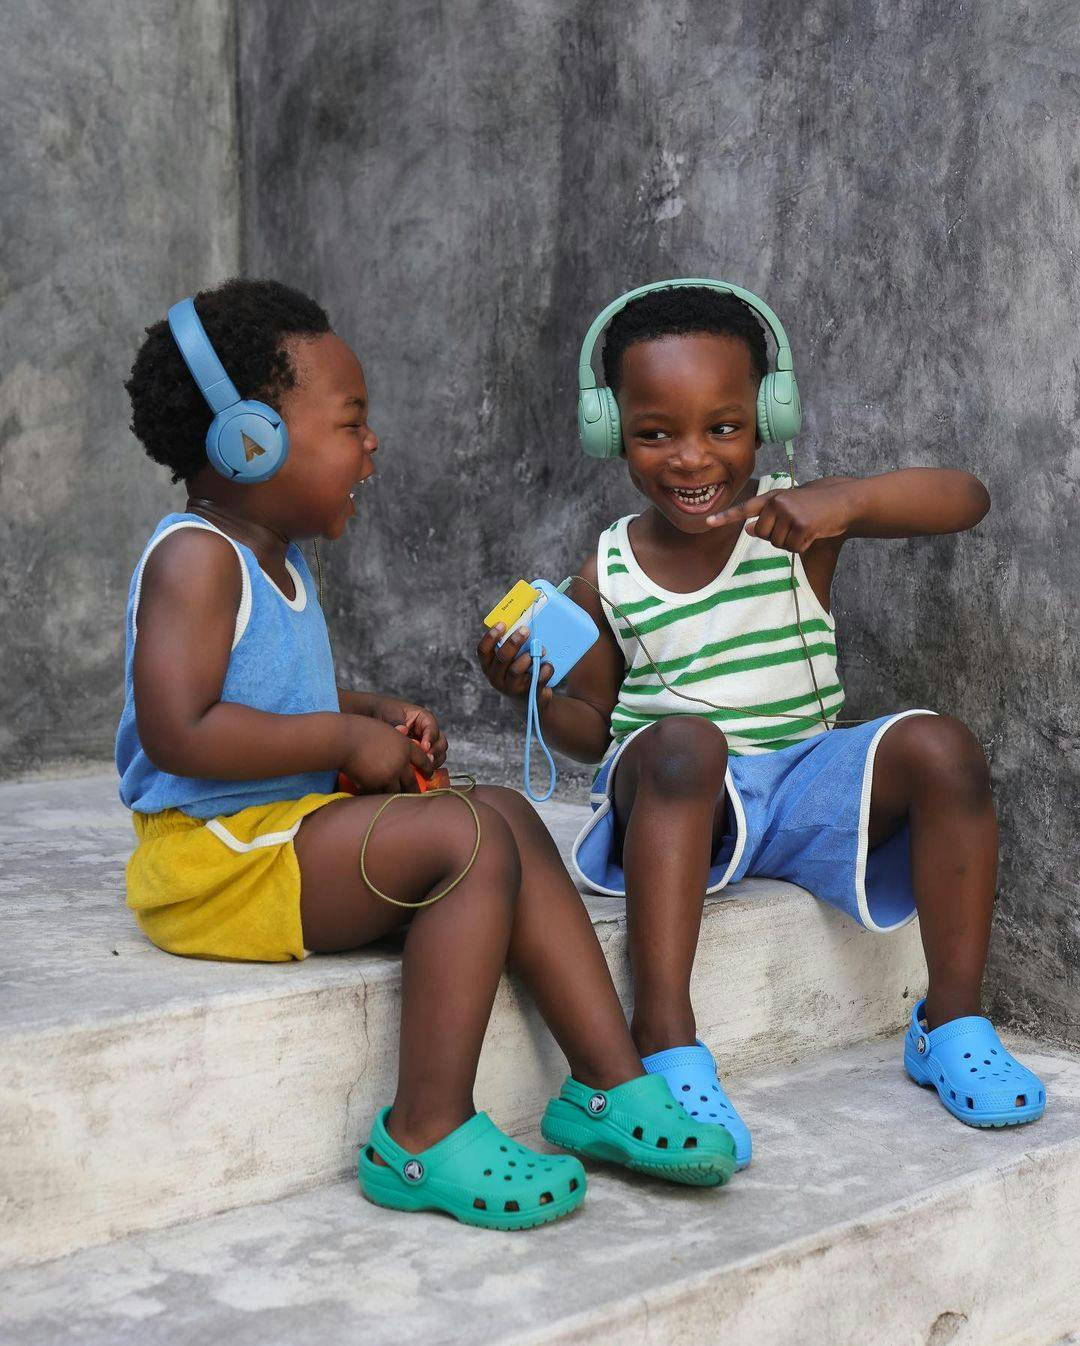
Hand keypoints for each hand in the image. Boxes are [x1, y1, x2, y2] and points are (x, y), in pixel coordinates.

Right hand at [339, 717, 433, 794]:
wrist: (345, 739)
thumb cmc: (360, 730)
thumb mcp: (385, 731)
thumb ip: (396, 743)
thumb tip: (401, 752)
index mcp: (405, 746)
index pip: (423, 760)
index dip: (427, 768)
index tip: (429, 774)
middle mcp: (401, 762)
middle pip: (412, 781)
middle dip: (415, 790)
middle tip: (416, 795)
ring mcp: (389, 775)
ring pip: (397, 792)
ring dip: (397, 797)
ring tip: (399, 803)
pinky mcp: (376, 784)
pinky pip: (380, 794)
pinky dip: (379, 797)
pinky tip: (379, 801)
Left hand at [372, 697, 447, 767]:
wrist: (374, 718)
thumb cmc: (384, 713)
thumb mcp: (392, 716)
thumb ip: (399, 725)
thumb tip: (404, 732)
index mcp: (424, 718)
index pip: (433, 728)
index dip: (431, 738)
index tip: (424, 747)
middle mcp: (428, 732)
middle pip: (441, 743)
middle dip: (435, 752)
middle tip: (426, 760)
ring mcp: (425, 744)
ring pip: (439, 755)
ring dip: (433, 762)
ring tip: (423, 768)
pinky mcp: (420, 756)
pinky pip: (429, 764)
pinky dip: (426, 769)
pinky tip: (418, 772)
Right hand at [476, 623, 554, 708]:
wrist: (530, 697)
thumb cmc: (519, 669)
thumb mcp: (511, 658)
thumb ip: (512, 644)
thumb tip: (525, 621)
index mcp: (488, 665)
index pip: (483, 650)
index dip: (491, 636)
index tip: (502, 624)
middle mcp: (496, 678)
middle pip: (502, 657)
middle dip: (514, 642)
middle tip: (525, 630)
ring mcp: (511, 688)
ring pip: (516, 670)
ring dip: (529, 657)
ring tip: (541, 649)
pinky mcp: (528, 694)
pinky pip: (537, 680)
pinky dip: (545, 670)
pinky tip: (549, 664)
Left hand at [705, 477, 858, 552]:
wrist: (843, 500)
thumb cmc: (814, 506)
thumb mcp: (788, 507)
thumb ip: (766, 517)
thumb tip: (747, 529)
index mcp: (772, 497)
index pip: (745, 508)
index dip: (726, 517)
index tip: (707, 522)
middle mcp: (777, 503)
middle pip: (763, 535)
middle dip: (778, 536)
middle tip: (796, 525)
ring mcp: (789, 513)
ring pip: (778, 543)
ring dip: (792, 542)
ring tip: (806, 526)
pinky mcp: (802, 525)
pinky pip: (793, 547)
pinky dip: (803, 545)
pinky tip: (813, 532)